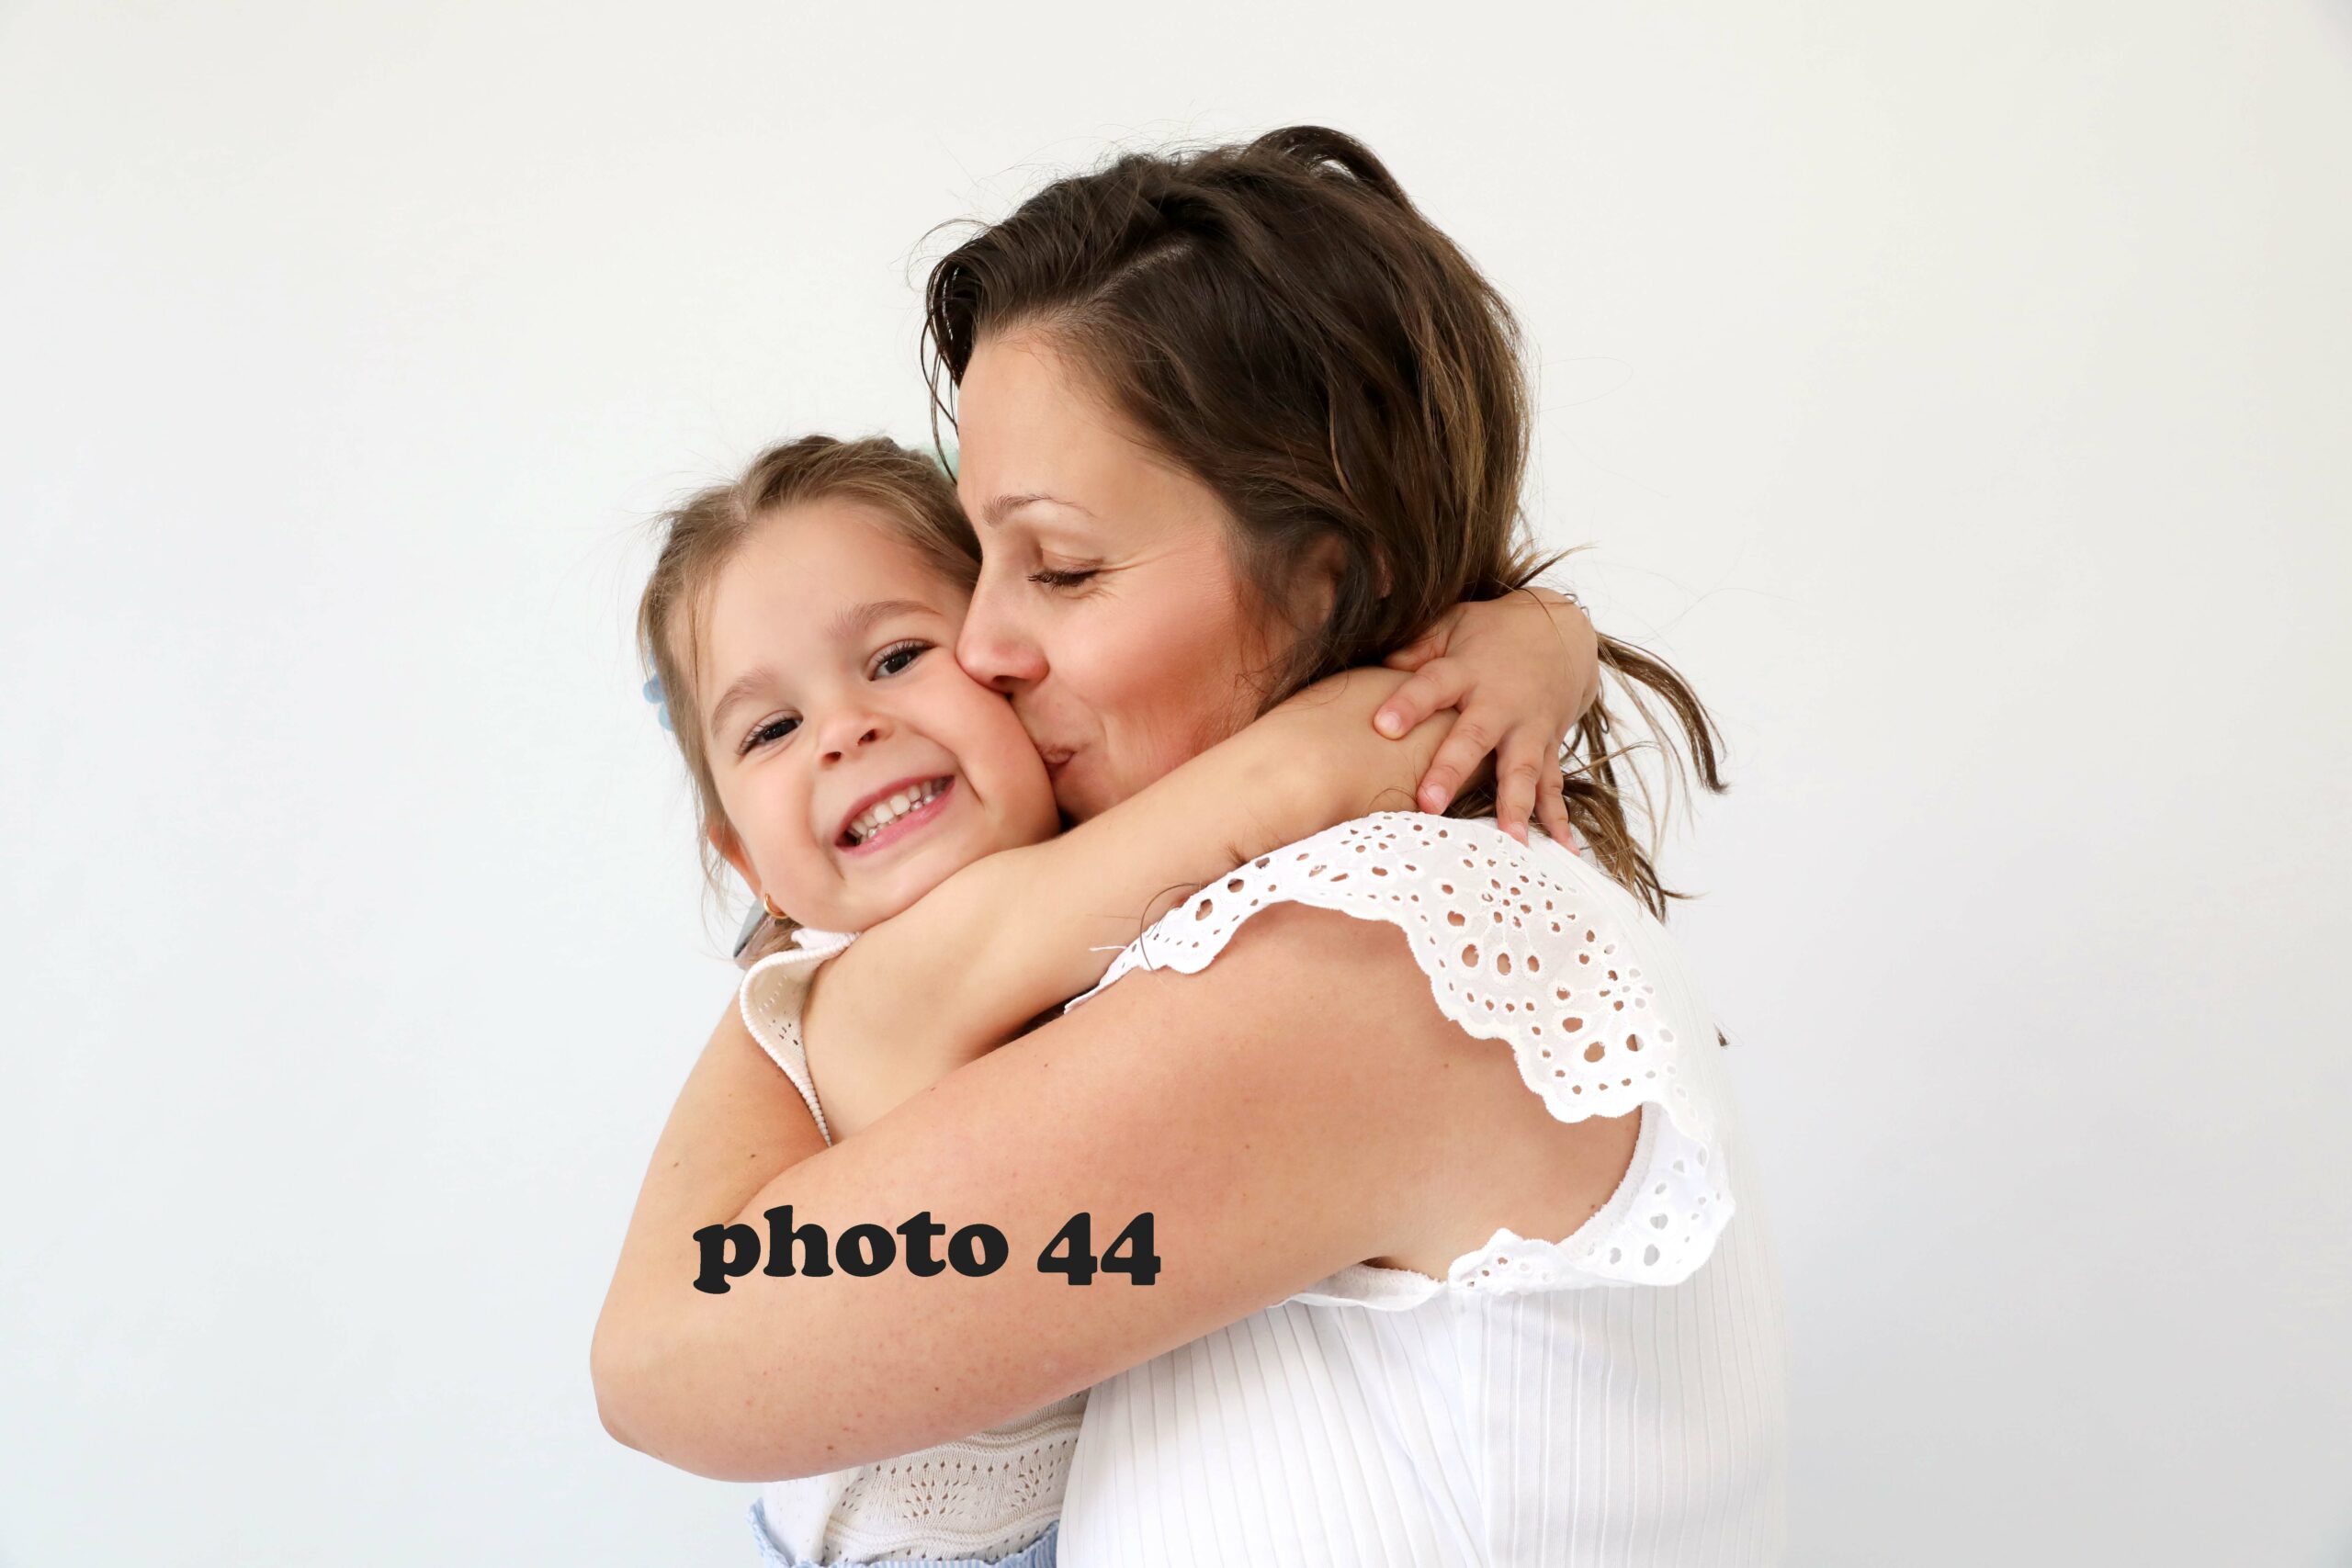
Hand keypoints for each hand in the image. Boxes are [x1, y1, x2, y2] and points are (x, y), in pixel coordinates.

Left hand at [1372, 586, 1599, 846]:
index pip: (1433, 685)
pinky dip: (1558, 819)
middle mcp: (1500, 704)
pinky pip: (1553, 787)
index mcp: (1467, 671)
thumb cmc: (1492, 634)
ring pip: (1520, 771)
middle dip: (1453, 770)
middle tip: (1430, 803)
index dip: (1409, 705)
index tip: (1383, 727)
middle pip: (1474, 738)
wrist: (1563, 634)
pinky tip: (1563, 850)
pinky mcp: (1548, 748)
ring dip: (1515, 807)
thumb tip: (1382, 661)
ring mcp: (1528, 729)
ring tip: (1510, 842)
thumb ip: (1419, 645)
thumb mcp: (1455, 624)